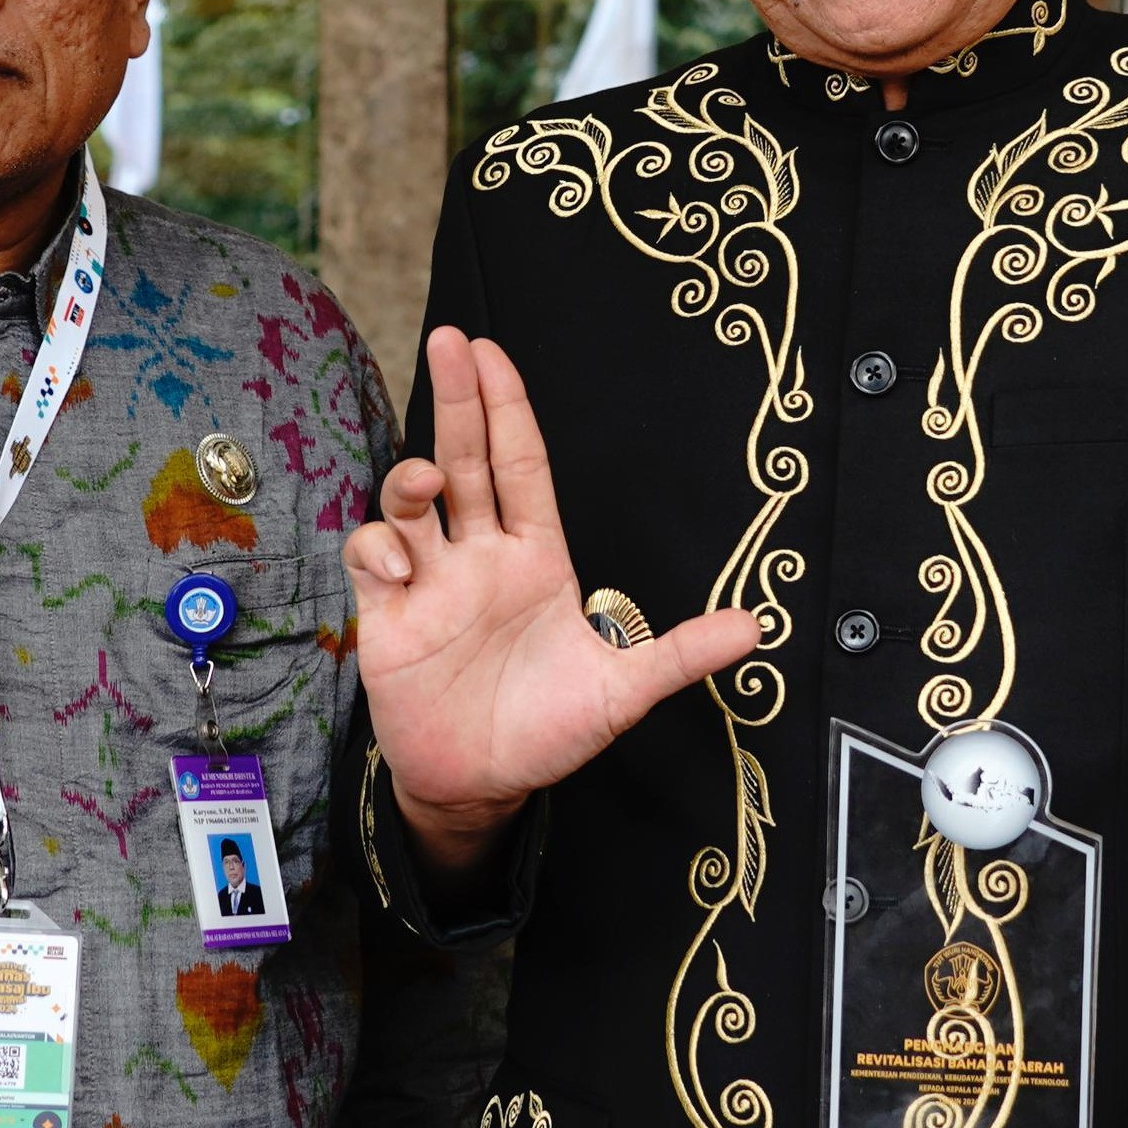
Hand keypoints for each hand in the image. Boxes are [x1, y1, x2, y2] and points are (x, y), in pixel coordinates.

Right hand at [346, 327, 757, 870]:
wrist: (484, 786)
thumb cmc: (548, 729)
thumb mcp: (623, 691)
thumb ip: (680, 653)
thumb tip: (756, 626)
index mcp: (536, 558)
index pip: (521, 466)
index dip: (508, 409)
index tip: (492, 354)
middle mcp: (480, 558)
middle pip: (465, 461)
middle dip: (457, 400)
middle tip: (450, 341)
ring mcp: (431, 584)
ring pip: (410, 505)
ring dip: (411, 479)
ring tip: (426, 479)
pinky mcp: (388, 619)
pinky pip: (371, 562)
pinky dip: (376, 551)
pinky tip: (397, 565)